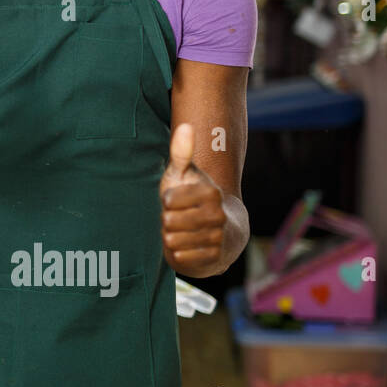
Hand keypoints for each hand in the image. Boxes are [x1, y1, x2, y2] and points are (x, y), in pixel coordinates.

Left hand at [159, 123, 225, 276]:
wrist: (219, 232)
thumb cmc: (192, 198)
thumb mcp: (183, 175)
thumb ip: (181, 153)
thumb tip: (185, 126)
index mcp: (210, 193)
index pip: (168, 201)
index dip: (166, 202)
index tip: (176, 201)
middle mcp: (218, 216)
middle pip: (169, 221)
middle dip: (167, 221)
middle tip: (179, 218)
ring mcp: (218, 239)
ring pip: (173, 240)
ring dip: (172, 237)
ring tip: (183, 232)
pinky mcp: (215, 261)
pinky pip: (181, 258)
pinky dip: (178, 254)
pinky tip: (188, 247)